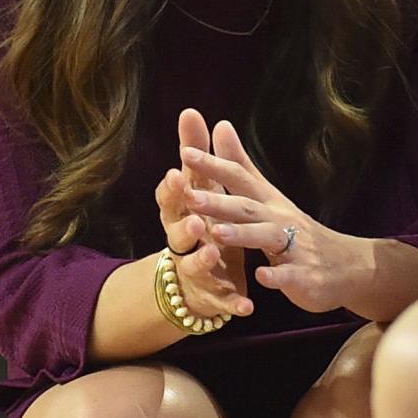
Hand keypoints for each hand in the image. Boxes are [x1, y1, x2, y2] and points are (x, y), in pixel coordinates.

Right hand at [152, 109, 251, 317]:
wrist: (198, 275)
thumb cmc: (201, 218)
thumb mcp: (201, 186)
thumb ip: (197, 152)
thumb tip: (191, 111)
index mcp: (181, 213)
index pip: (171, 200)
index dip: (174, 189)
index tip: (178, 174)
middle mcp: (184, 242)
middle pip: (178, 235)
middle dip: (186, 227)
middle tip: (196, 220)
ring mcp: (196, 271)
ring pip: (195, 268)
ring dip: (202, 262)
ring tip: (212, 256)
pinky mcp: (212, 296)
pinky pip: (221, 302)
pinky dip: (232, 304)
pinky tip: (246, 307)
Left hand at [180, 119, 368, 313]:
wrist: (348, 264)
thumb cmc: (299, 231)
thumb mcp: (269, 196)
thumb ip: (242, 165)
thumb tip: (221, 125)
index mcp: (268, 202)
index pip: (239, 178)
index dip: (214, 166)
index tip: (185, 152)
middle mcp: (280, 220)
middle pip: (247, 207)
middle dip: (218, 202)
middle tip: (189, 196)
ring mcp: (294, 247)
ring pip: (266, 237)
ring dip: (242, 234)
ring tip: (216, 234)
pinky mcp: (303, 275)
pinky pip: (289, 275)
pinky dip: (276, 275)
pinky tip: (261, 276)